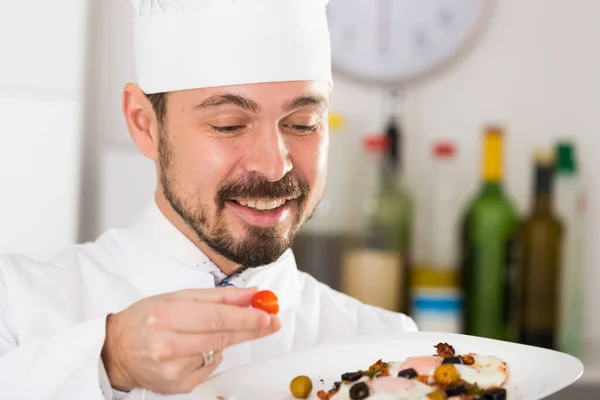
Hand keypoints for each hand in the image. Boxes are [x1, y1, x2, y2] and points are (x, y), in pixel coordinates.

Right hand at [101, 287, 279, 393]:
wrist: (116, 351)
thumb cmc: (146, 318)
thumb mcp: (178, 298)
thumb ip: (218, 296)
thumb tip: (252, 294)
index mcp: (165, 316)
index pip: (216, 318)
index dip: (245, 317)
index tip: (267, 314)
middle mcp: (167, 344)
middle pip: (221, 337)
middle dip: (251, 329)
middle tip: (272, 322)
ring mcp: (172, 369)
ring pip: (217, 352)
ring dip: (229, 340)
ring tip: (221, 330)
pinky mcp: (177, 385)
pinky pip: (209, 367)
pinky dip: (212, 355)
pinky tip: (198, 348)